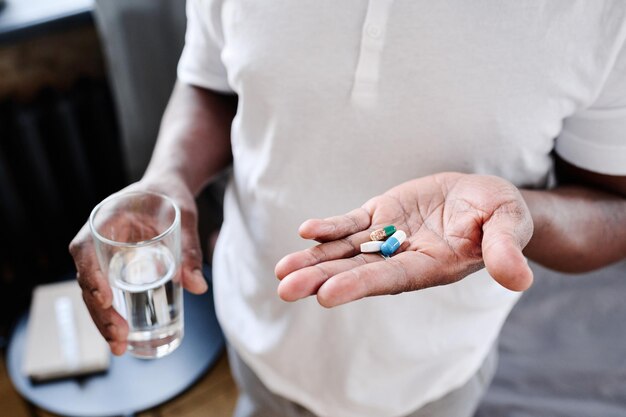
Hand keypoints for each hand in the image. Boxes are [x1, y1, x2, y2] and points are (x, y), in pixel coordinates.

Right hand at [69, 177, 207, 354]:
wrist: (166, 187)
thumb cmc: (170, 196)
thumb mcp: (184, 216)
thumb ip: (190, 249)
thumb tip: (197, 287)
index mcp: (105, 219)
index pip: (85, 248)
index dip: (91, 274)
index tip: (105, 298)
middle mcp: (97, 239)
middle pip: (87, 278)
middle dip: (99, 311)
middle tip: (119, 336)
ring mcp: (104, 255)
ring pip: (93, 291)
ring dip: (103, 319)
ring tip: (120, 346)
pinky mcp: (114, 267)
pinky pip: (107, 292)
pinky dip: (112, 313)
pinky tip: (122, 337)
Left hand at [275, 172, 533, 307]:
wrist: (485, 199)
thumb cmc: (501, 216)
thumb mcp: (509, 227)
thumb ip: (505, 250)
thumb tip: (519, 280)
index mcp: (432, 267)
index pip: (391, 279)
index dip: (360, 285)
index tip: (326, 296)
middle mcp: (404, 258)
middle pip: (357, 270)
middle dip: (321, 279)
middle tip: (286, 289)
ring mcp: (389, 237)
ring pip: (346, 251)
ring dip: (315, 260)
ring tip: (282, 271)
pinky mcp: (381, 215)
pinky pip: (352, 224)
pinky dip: (331, 228)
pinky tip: (307, 232)